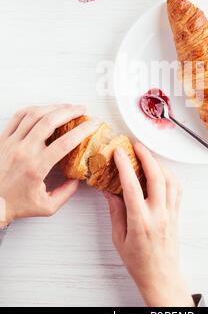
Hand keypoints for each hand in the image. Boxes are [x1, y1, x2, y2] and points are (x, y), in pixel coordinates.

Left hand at [0, 104, 99, 226]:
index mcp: (36, 168)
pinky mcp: (3, 139)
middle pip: (50, 121)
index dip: (83, 131)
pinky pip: (19, 116)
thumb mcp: (46, 207)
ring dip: (54, 107)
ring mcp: (11, 143)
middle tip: (82, 110)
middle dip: (70, 112)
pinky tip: (43, 109)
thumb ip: (66, 193)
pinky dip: (34, 109)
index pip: (65, 142)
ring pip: (34, 115)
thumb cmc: (13, 204)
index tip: (93, 125)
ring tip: (66, 107)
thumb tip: (77, 179)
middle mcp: (23, 152)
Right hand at [104, 142, 193, 307]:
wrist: (160, 277)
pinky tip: (161, 172)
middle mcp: (158, 215)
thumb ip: (116, 212)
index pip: (132, 187)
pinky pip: (177, 190)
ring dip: (159, 164)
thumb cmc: (138, 262)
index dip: (125, 166)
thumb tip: (110, 190)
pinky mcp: (176, 215)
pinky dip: (170, 176)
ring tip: (148, 155)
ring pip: (170, 181)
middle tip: (136, 146)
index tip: (119, 153)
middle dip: (147, 157)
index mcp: (140, 222)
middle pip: (156, 178)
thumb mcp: (119, 238)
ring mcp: (170, 214)